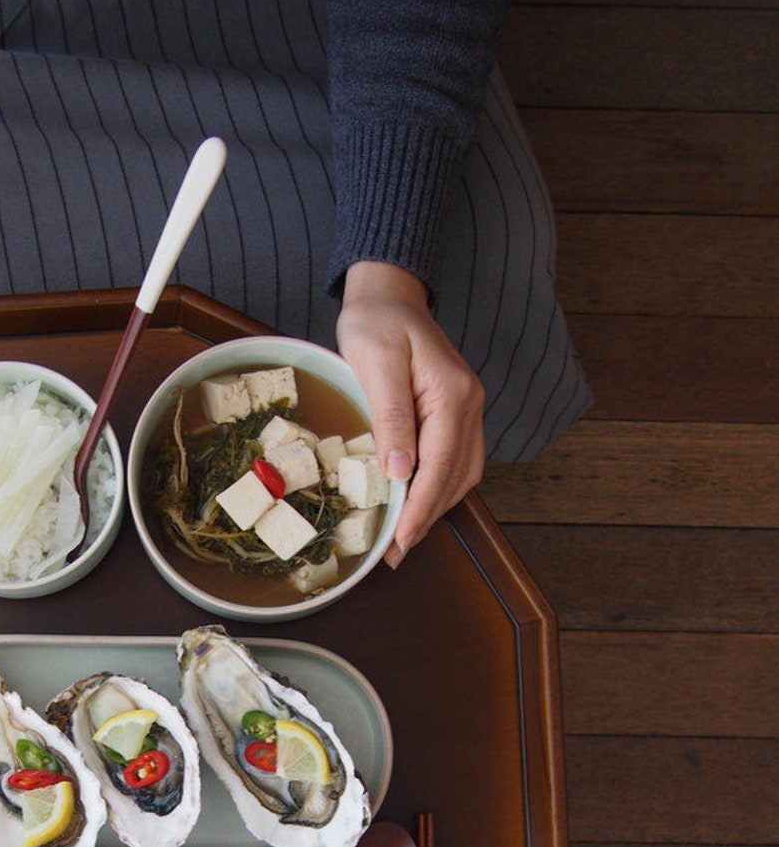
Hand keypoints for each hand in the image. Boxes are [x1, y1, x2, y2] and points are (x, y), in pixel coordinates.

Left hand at [336, 261, 484, 566]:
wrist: (389, 293)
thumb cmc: (377, 321)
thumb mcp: (377, 362)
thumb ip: (391, 416)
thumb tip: (400, 470)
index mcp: (453, 395)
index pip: (441, 465)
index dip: (421, 508)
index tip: (400, 541)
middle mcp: (469, 405)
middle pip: (456, 477)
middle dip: (427, 518)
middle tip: (396, 552)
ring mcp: (466, 410)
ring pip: (460, 473)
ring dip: (434, 508)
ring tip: (404, 538)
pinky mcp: (454, 412)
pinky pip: (454, 460)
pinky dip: (438, 487)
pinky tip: (415, 503)